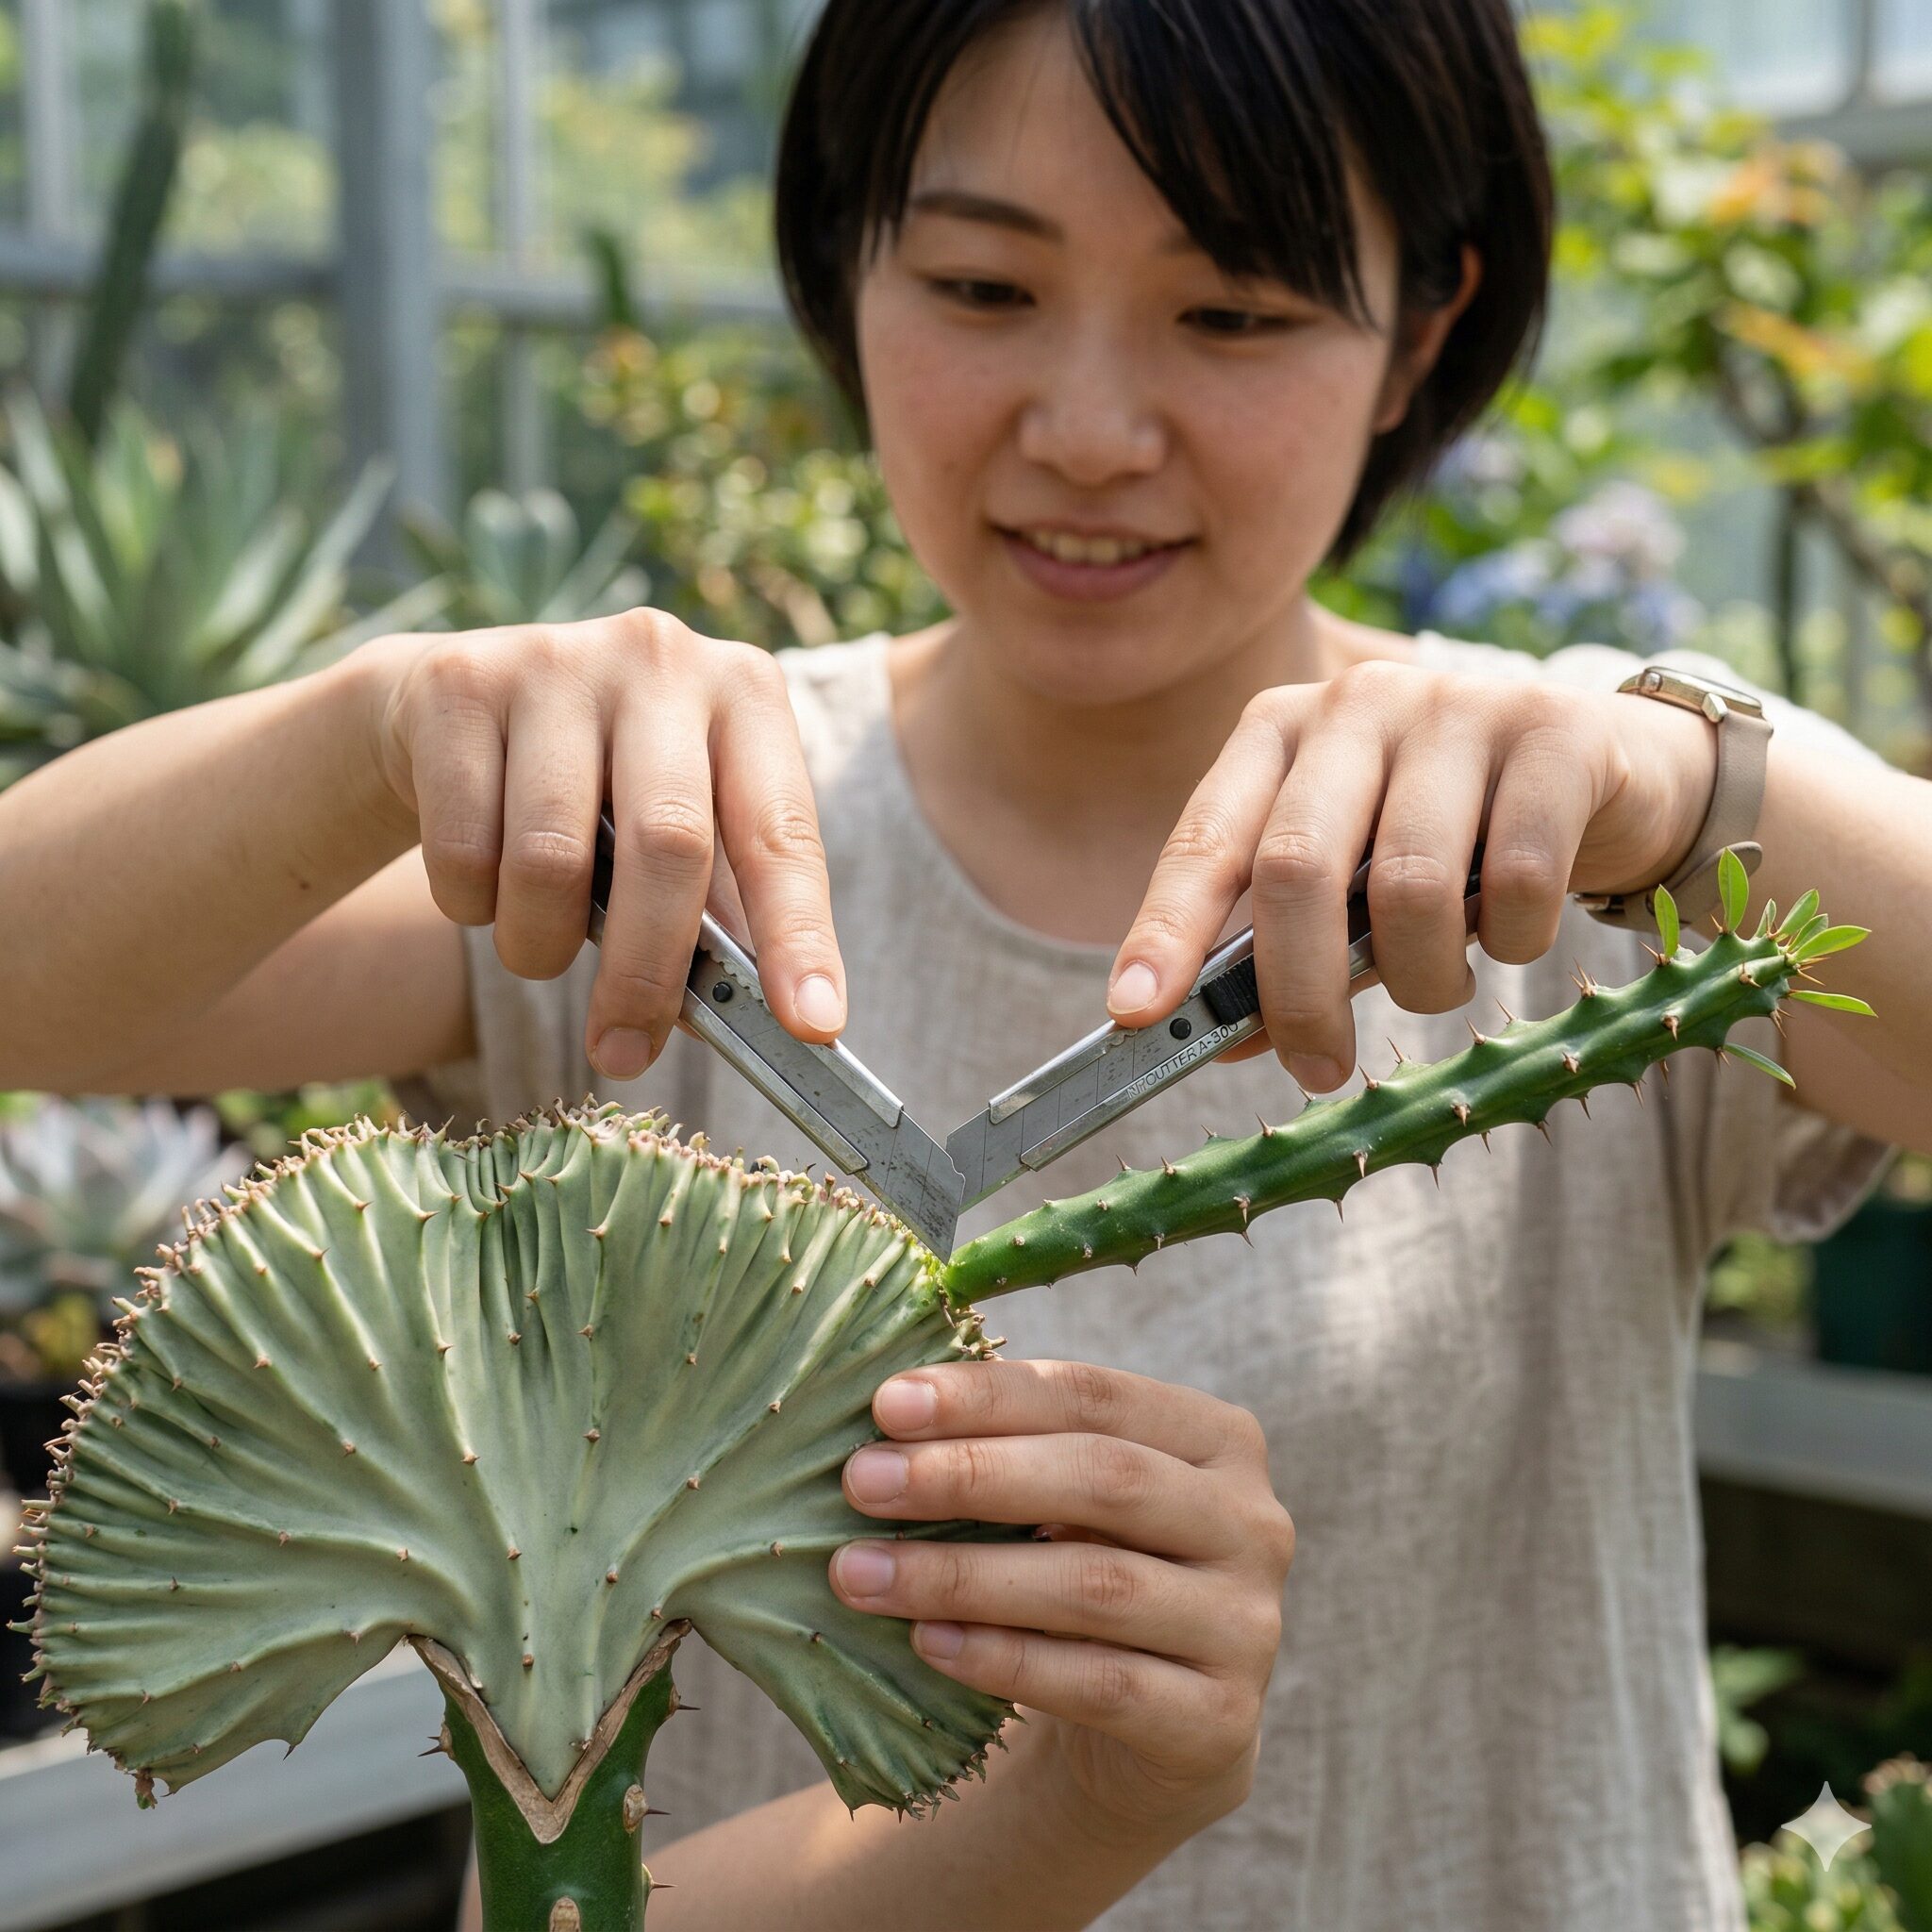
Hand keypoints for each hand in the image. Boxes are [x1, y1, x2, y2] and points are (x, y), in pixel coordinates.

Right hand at [349, 611, 844, 1080]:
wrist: (447, 710)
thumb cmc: (596, 791)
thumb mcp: (674, 830)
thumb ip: (718, 916)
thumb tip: (757, 1027)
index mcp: (746, 695)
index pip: (784, 834)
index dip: (800, 937)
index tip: (812, 1024)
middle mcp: (661, 659)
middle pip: (669, 843)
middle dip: (646, 972)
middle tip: (623, 1053)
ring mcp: (557, 659)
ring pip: (551, 860)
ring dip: (539, 945)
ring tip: (535, 945)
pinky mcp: (460, 682)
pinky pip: (464, 851)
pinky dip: (470, 907)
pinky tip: (479, 881)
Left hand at [829, 1359, 1293, 1837]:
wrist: (1156, 1729)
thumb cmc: (1090, 1570)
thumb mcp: (1068, 1501)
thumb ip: (1013, 1448)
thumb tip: (887, 1414)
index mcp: (1219, 1439)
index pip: (1095, 1394)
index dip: (989, 1394)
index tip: (886, 1403)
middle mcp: (1252, 1522)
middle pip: (1103, 1479)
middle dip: (969, 1475)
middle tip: (862, 1481)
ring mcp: (1248, 1626)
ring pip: (1095, 1585)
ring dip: (963, 1575)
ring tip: (862, 1571)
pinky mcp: (1220, 1721)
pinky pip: (1101, 1684)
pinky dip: (1005, 1660)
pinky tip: (928, 1643)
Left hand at [1105, 658, 1718, 1090]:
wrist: (1604, 766)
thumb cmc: (1448, 836)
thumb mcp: (1354, 880)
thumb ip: (1289, 948)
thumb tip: (1220, 1041)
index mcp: (1278, 731)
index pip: (1205, 840)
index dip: (1166, 930)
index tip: (1135, 1014)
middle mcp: (1355, 703)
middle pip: (1296, 867)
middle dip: (1300, 991)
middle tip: (1317, 1067)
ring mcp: (1456, 706)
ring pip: (1408, 886)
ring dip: (1420, 978)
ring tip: (1436, 990)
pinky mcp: (1553, 734)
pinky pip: (1517, 880)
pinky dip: (1510, 941)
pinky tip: (1512, 936)